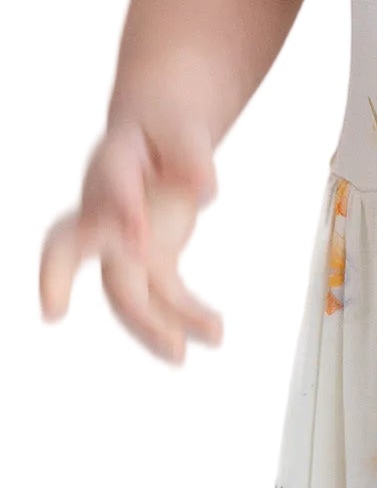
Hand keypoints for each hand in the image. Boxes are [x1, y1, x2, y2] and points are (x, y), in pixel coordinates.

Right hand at [39, 117, 222, 361]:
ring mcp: (122, 242)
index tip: (142, 240)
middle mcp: (105, 209)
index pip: (112, 185)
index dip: (124, 211)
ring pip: (122, 290)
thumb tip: (204, 191)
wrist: (158, 140)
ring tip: (181, 354)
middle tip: (50, 311)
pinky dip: (187, 317)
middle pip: (71, 246)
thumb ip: (192, 158)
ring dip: (149, 325)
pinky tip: (216, 333)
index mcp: (113, 163)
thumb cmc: (167, 133)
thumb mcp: (185, 133)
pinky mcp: (149, 263)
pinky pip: (162, 297)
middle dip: (57, 277)